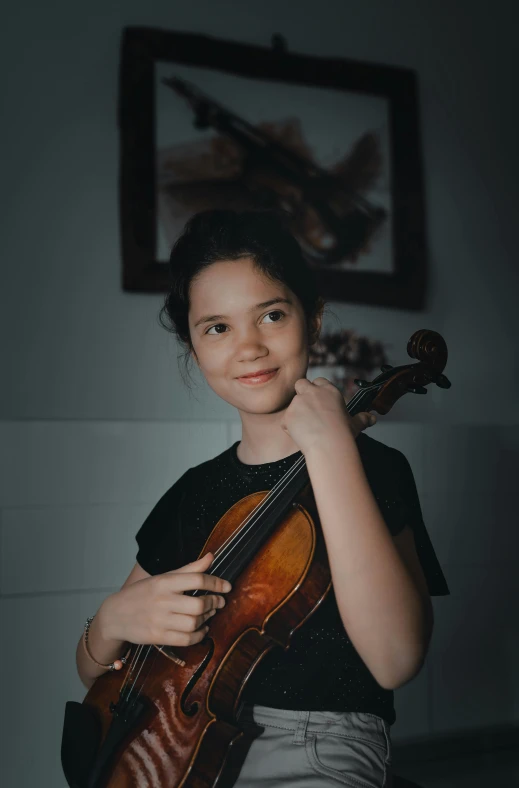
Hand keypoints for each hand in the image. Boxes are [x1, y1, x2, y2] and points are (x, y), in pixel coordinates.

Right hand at [101, 552, 231, 646]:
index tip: (226, 586)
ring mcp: (159, 620)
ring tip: (209, 614)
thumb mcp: (163, 577)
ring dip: (207, 619)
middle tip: (219, 602)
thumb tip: (211, 556)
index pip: (197, 579)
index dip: (216, 583)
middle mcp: (162, 600)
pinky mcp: (158, 637)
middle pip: (198, 604)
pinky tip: (201, 629)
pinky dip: (199, 635)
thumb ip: (189, 569)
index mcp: (164, 582)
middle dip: (214, 603)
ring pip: (194, 623)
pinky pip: (186, 639)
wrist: (115, 615)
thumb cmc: (142, 593)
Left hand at [280, 377, 376, 454]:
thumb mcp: (355, 425)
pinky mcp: (288, 415)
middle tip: (307, 410)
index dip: (317, 390)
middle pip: (301, 383)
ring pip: (292, 404)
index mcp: (330, 391)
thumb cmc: (344, 434)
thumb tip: (372, 419)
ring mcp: (298, 402)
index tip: (319, 402)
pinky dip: (289, 428)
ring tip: (307, 430)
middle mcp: (313, 392)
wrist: (329, 445)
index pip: (319, 381)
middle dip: (301, 393)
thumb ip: (362, 419)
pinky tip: (300, 436)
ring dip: (296, 414)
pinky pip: (285, 421)